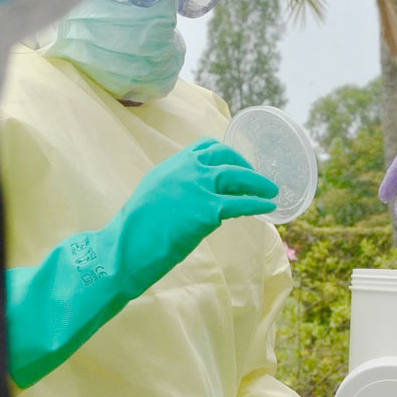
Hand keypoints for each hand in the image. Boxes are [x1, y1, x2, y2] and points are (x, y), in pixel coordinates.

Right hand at [4, 138, 275, 386]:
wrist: (124, 248)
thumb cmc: (134, 232)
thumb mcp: (152, 197)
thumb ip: (175, 191)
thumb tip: (198, 200)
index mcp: (170, 166)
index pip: (205, 147)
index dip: (226, 154)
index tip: (237, 163)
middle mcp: (184, 170)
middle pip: (225, 158)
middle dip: (246, 166)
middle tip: (258, 178)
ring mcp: (196, 188)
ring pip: (237, 178)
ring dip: (258, 183)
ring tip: (272, 191)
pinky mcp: (205, 211)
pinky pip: (240, 204)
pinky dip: (258, 204)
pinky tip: (269, 207)